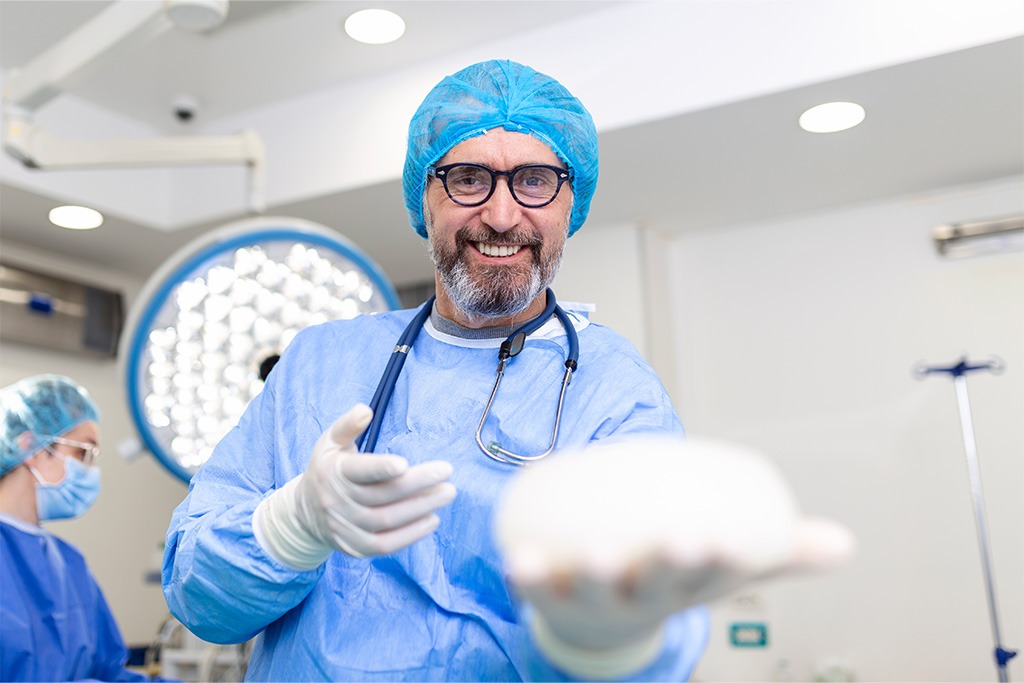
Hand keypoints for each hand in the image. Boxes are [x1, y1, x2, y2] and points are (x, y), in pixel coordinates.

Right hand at [255, 404, 456, 569]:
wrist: (304, 514)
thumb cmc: (327, 470)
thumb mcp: (330, 443)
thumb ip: (348, 425)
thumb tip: (365, 410)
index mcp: (333, 472)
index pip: (358, 471)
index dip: (381, 468)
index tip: (404, 463)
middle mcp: (337, 502)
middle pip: (382, 496)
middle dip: (418, 484)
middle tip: (447, 472)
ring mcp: (345, 528)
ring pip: (387, 521)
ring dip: (421, 507)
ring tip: (447, 492)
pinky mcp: (355, 547)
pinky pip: (386, 545)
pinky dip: (411, 534)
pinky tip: (432, 518)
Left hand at [494, 435, 853, 676]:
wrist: (602, 626)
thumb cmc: (668, 582)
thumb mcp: (722, 567)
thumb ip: (777, 551)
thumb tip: (845, 543)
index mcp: (683, 584)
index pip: (711, 573)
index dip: (722, 560)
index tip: (730, 540)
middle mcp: (641, 593)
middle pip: (659, 582)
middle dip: (669, 564)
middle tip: (681, 542)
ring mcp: (595, 596)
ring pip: (599, 588)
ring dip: (599, 573)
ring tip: (598, 555)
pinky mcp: (552, 591)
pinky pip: (537, 585)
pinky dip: (528, 574)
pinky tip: (518, 555)